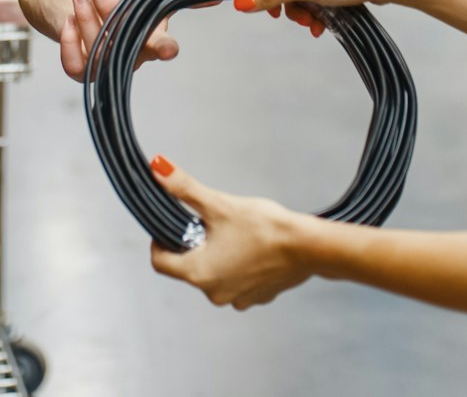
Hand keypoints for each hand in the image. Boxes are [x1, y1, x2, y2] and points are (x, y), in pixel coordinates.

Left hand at [59, 0, 178, 81]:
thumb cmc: (130, 5)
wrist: (102, 14)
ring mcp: (110, 66)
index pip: (161, 44)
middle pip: (120, 43)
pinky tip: (69, 21)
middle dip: (104, 12)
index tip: (170, 50)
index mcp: (153, 37)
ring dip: (84, 19)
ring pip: (96, 53)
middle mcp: (133, 56)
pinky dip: (68, 44)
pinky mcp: (87, 71)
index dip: (166, 47)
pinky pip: (75, 67)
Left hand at [148, 157, 314, 308]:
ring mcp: (237, 298)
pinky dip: (238, 265)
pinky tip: (252, 247)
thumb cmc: (265, 228)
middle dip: (194, 244)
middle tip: (211, 224)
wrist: (308, 246)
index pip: (160, 263)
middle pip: (188, 267)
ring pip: (213, 274)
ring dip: (217, 255)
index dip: (160, 241)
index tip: (171, 225)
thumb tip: (158, 168)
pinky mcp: (257, 297)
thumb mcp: (219, 204)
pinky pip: (236, 280)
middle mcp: (215, 293)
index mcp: (199, 274)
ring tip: (234, 234)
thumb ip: (185, 188)